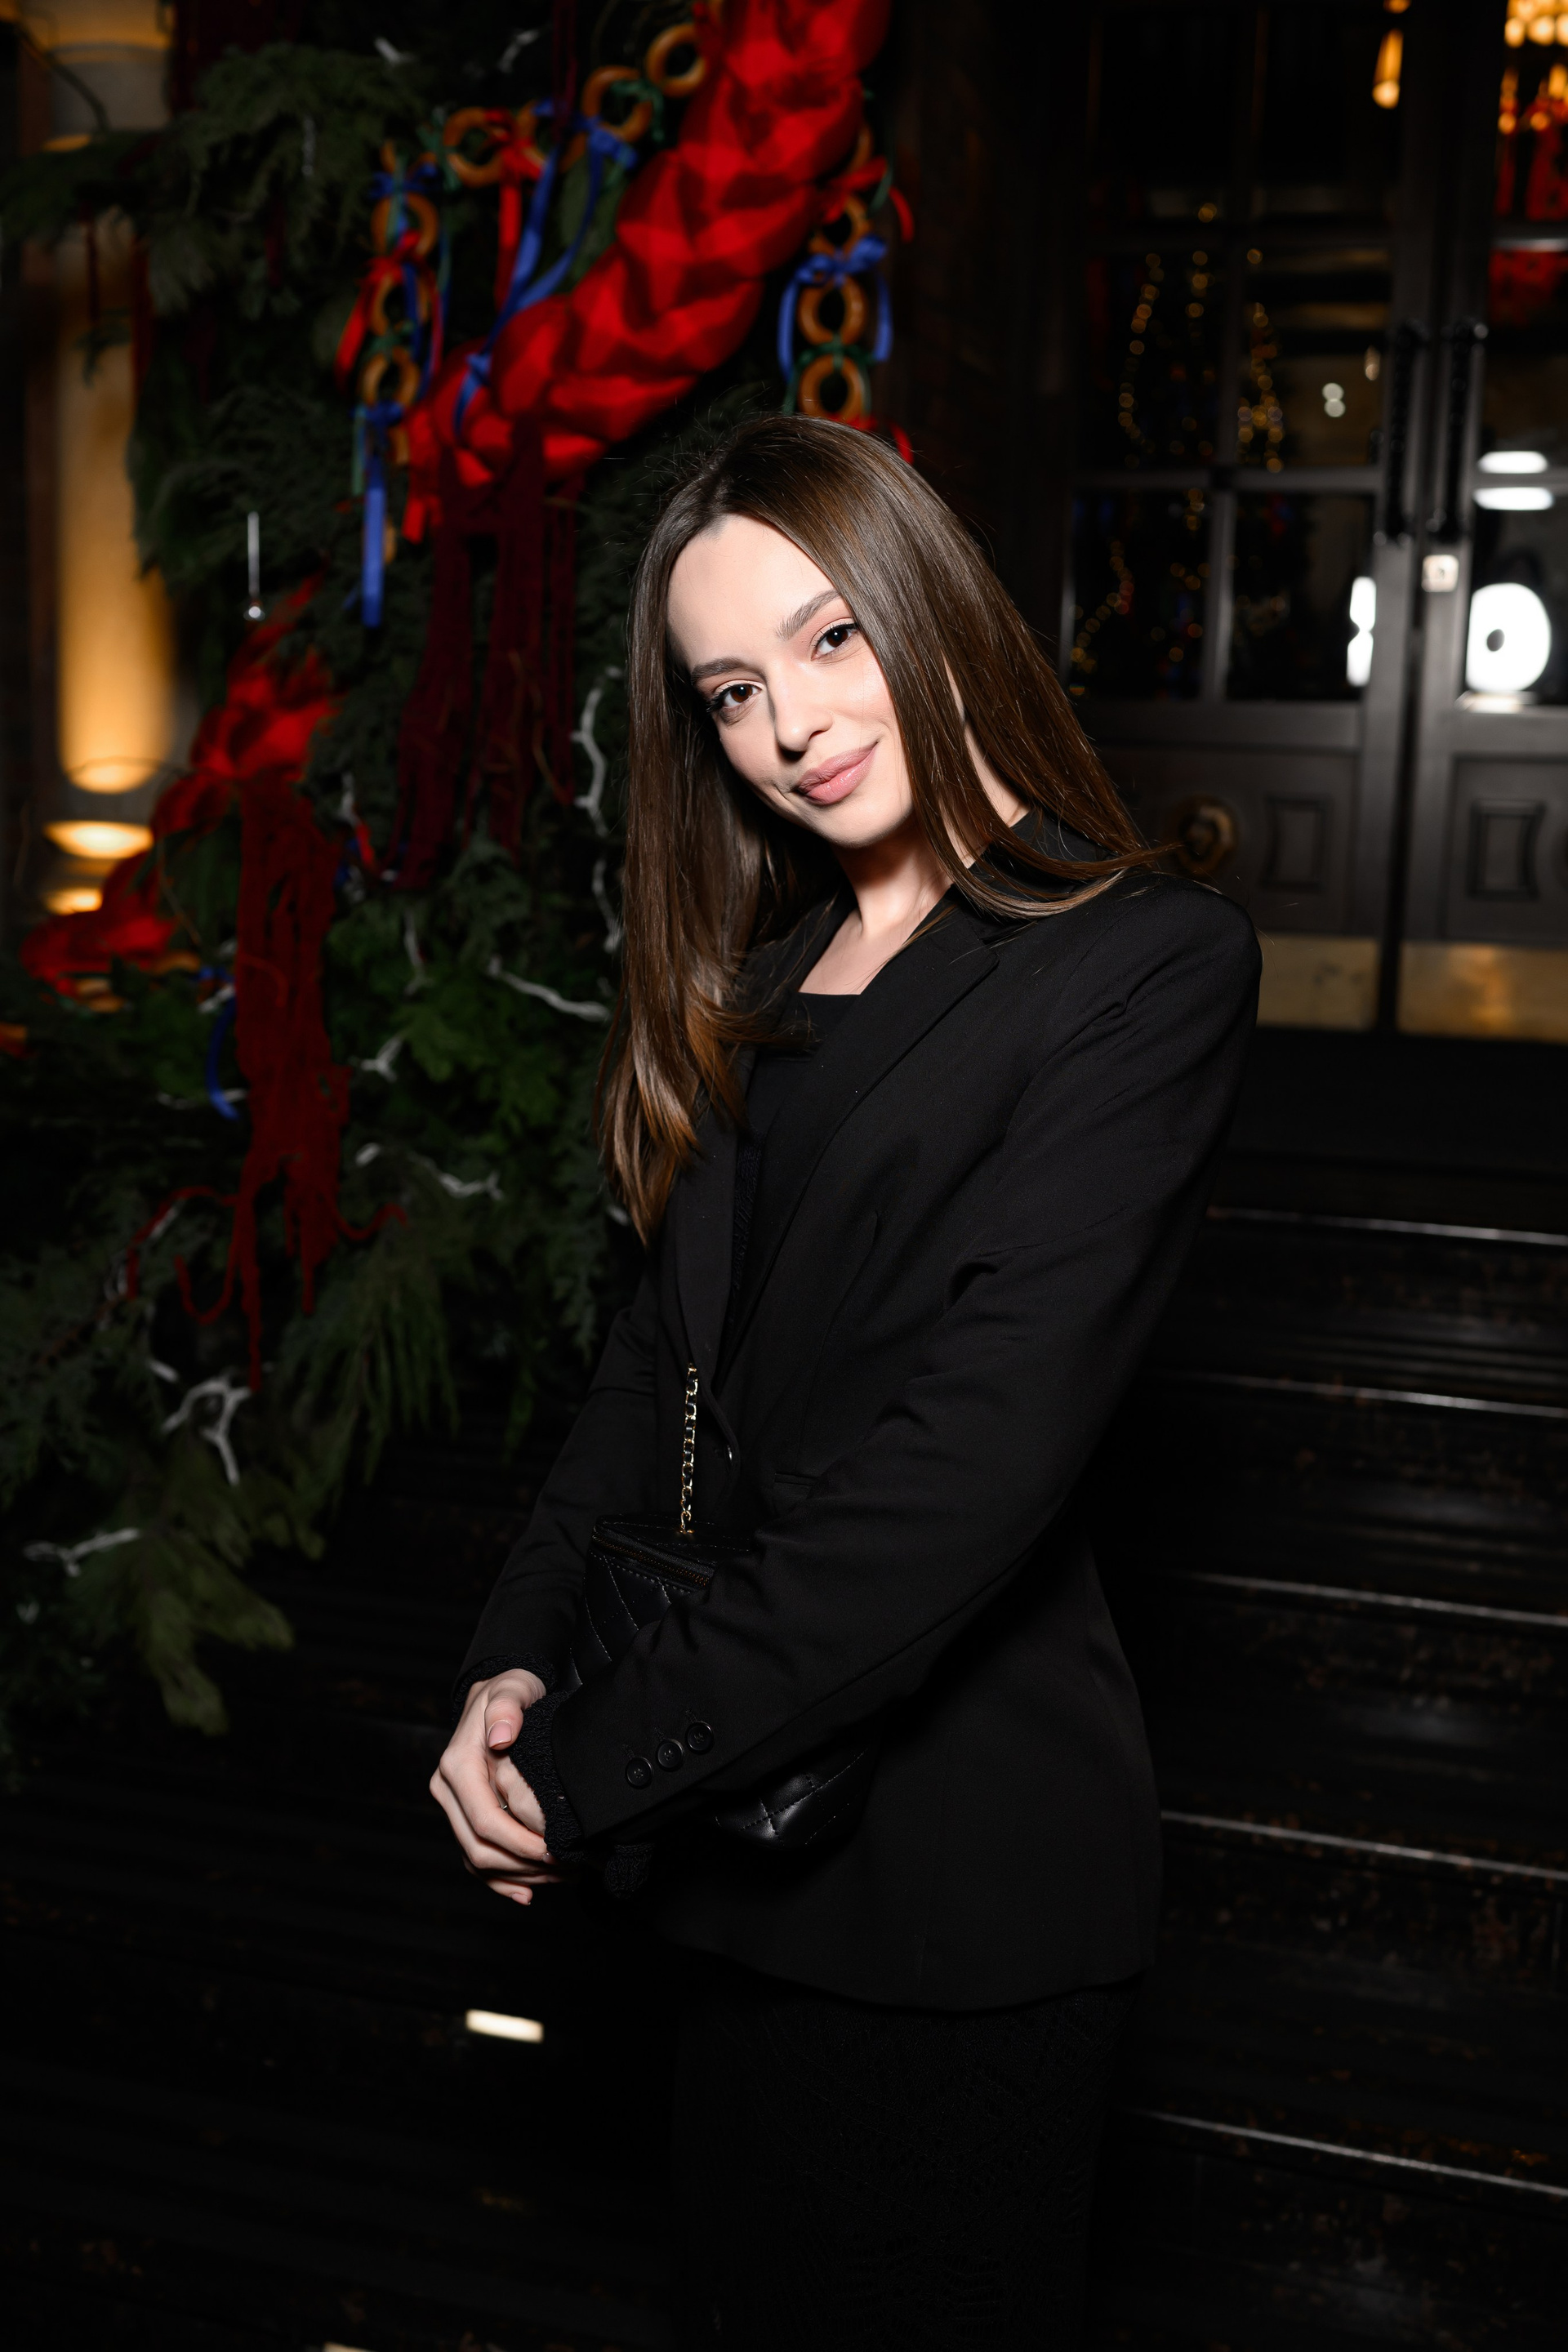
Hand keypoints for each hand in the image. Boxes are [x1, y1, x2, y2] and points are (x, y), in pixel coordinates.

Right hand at [429, 1669, 562, 1905]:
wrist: (498, 1697)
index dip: (519, 1842)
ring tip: (560, 1877)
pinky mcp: (462, 1817)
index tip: (554, 1850)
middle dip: (523, 1866)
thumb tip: (501, 1735)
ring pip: (477, 1860)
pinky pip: (475, 1859)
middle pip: (479, 1848)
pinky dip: (501, 1880)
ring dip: (518, 1876)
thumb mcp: (513, 1687)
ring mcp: (453, 1807)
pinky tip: (527, 1892)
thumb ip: (508, 1707)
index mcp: (457, 1766)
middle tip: (567, 1868)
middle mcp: (447, 1790)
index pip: (485, 1819)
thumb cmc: (509, 1691)